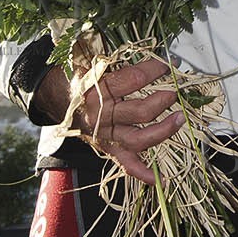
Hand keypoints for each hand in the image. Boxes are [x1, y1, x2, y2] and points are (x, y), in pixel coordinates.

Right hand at [33, 57, 182, 184]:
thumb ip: (123, 61)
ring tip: (180, 118)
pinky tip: (161, 179)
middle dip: (162, 101)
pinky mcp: (108, 148)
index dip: (155, 69)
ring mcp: (105, 135)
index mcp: (97, 89)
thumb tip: (158, 57)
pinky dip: (143, 173)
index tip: (170, 63)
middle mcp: (101, 115)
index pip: (133, 79)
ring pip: (138, 139)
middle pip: (139, 112)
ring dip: (163, 130)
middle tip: (175, 92)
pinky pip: (126, 163)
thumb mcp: (96, 62)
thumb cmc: (82, 76)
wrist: (57, 97)